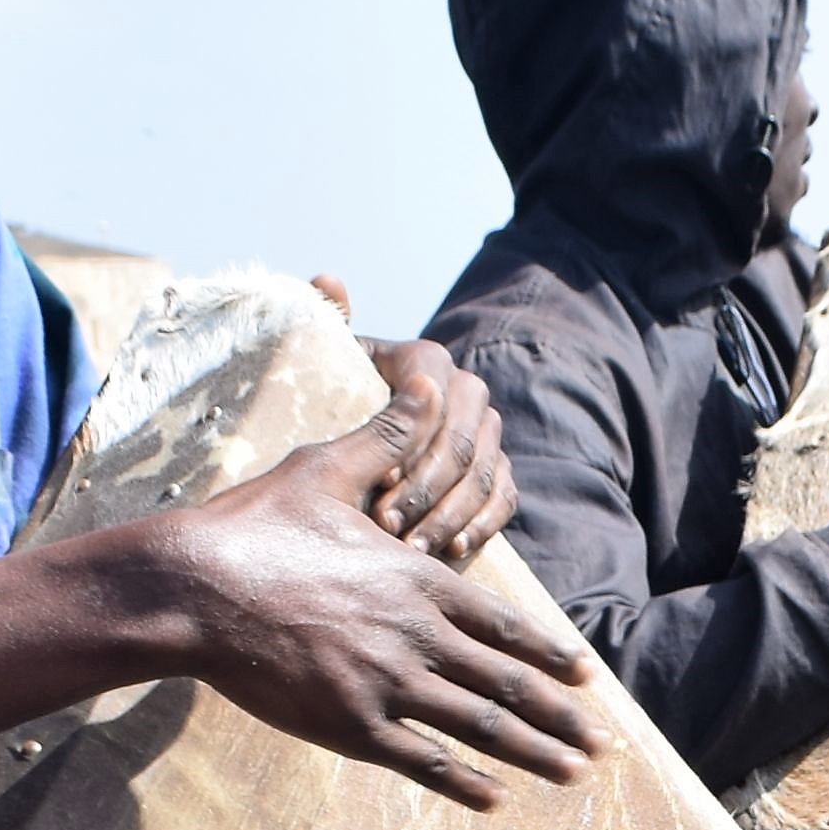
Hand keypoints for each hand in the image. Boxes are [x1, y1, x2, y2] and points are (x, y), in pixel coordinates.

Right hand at [138, 426, 607, 807]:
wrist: (190, 589)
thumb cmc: (253, 526)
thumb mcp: (326, 467)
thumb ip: (386, 436)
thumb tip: (428, 378)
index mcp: (418, 579)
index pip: (504, 623)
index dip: (549, 652)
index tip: (585, 676)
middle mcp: (416, 635)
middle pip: (507, 682)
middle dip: (561, 716)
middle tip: (604, 742)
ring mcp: (386, 685)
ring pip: (478, 725)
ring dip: (533, 753)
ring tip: (573, 773)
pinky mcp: (349, 726)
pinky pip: (421, 761)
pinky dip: (462, 782)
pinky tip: (495, 798)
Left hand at [309, 283, 517, 560]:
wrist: (359, 444)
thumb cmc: (334, 402)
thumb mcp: (325, 365)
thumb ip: (327, 326)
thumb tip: (328, 279)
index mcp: (426, 360)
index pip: (433, 395)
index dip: (408, 441)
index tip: (376, 480)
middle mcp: (467, 390)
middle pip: (461, 441)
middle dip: (425, 488)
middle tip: (388, 527)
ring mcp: (488, 433)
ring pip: (484, 473)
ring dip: (449, 515)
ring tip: (413, 548)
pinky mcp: (500, 472)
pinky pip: (504, 498)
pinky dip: (481, 525)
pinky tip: (453, 550)